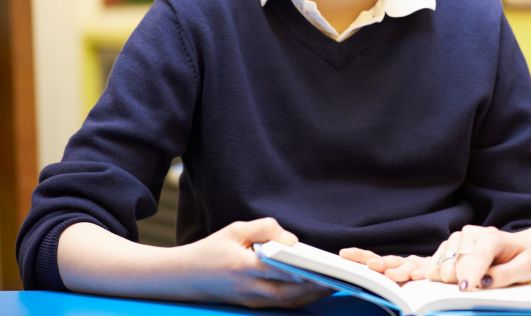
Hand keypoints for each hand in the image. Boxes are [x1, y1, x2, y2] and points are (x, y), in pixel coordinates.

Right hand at [171, 218, 332, 307]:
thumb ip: (266, 229)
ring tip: (339, 280)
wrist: (183, 277)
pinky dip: (302, 296)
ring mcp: (253, 300)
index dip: (309, 270)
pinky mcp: (254, 304)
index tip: (331, 266)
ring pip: (290, 301)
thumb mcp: (235, 230)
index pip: (284, 271)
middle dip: (320, 285)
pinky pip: (283, 303)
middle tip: (345, 276)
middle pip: (293, 292)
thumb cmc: (210, 250)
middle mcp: (251, 289)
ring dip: (315, 293)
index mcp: (245, 268)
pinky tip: (318, 286)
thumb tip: (292, 240)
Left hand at [339, 248, 430, 283]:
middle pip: (389, 261)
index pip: (372, 258)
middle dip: (379, 263)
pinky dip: (422, 274)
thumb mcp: (398, 282)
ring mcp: (419, 266)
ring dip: (399, 271)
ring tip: (391, 275)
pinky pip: (427, 272)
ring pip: (408, 267)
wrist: (445, 271)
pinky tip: (417, 277)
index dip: (359, 256)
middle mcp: (404, 263)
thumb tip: (359, 288)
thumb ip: (385, 283)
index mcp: (392, 265)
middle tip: (370, 265)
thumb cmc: (416, 282)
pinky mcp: (433, 271)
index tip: (343, 253)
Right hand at [412, 226, 530, 290]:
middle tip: (477, 286)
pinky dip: (439, 277)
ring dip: (450, 280)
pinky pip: (432, 267)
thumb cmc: (522, 258)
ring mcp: (456, 239)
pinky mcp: (446, 247)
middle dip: (462, 281)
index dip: (470, 274)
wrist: (517, 248)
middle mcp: (470, 234)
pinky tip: (453, 279)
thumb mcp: (526, 268)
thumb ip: (507, 275)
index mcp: (491, 236)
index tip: (465, 288)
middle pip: (455, 266)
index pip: (477, 257)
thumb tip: (484, 282)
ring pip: (440, 267)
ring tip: (470, 280)